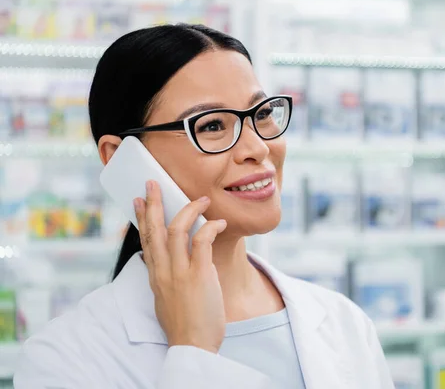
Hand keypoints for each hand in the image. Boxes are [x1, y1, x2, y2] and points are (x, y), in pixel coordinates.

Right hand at [134, 180, 226, 352]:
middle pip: (154, 229)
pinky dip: (210, 227)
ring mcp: (180, 272)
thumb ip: (166, 278)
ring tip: (201, 199)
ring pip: (176, 230)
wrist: (192, 345)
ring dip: (188, 209)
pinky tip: (219, 223)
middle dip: (154, 203)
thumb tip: (170, 263)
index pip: (145, 240)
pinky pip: (202, 241)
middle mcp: (163, 271)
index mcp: (155, 276)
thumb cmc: (184, 323)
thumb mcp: (166, 298)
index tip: (140, 201)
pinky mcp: (199, 275)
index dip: (142, 218)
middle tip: (153, 183)